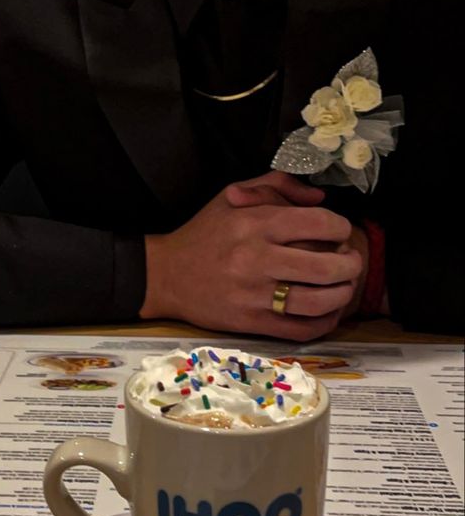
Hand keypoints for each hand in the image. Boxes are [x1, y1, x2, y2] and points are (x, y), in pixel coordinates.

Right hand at [140, 172, 362, 340]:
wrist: (165, 275)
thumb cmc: (204, 233)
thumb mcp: (233, 195)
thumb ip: (278, 186)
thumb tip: (320, 198)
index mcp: (256, 224)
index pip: (319, 224)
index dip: (341, 228)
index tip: (339, 233)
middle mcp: (257, 260)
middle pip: (326, 267)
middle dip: (350, 264)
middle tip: (351, 262)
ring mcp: (254, 295)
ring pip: (317, 301)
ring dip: (342, 295)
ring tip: (343, 287)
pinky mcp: (249, 323)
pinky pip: (299, 329)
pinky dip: (323, 323)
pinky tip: (328, 313)